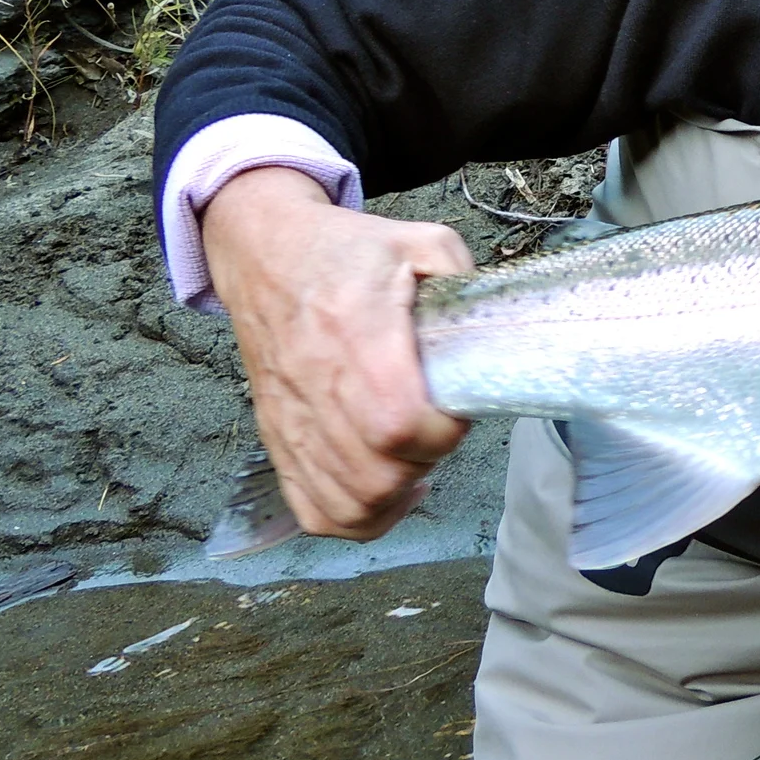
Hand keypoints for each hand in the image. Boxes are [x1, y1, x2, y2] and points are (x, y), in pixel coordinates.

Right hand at [200, 166, 474, 540]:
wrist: (265, 254)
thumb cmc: (343, 252)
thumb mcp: (420, 242)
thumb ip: (465, 282)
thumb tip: (493, 328)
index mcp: (356, 337)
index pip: (399, 424)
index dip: (441, 431)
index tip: (456, 408)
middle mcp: (317, 389)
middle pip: (376, 476)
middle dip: (423, 463)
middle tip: (438, 429)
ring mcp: (292, 422)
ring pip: (348, 503)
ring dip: (395, 498)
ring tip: (415, 461)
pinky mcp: (278, 439)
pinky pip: (314, 509)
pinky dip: (355, 517)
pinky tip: (385, 490)